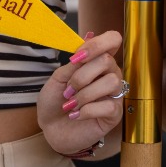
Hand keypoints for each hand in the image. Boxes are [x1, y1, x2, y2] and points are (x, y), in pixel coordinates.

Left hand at [38, 31, 124, 154]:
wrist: (50, 129)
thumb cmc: (55, 101)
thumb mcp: (59, 78)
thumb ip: (74, 62)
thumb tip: (88, 37)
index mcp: (97, 61)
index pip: (113, 40)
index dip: (98, 43)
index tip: (78, 56)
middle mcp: (110, 74)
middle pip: (107, 61)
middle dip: (82, 76)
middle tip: (68, 89)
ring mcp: (114, 94)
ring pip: (111, 82)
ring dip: (84, 94)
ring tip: (71, 104)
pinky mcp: (114, 114)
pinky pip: (109, 106)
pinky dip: (87, 110)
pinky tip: (76, 115)